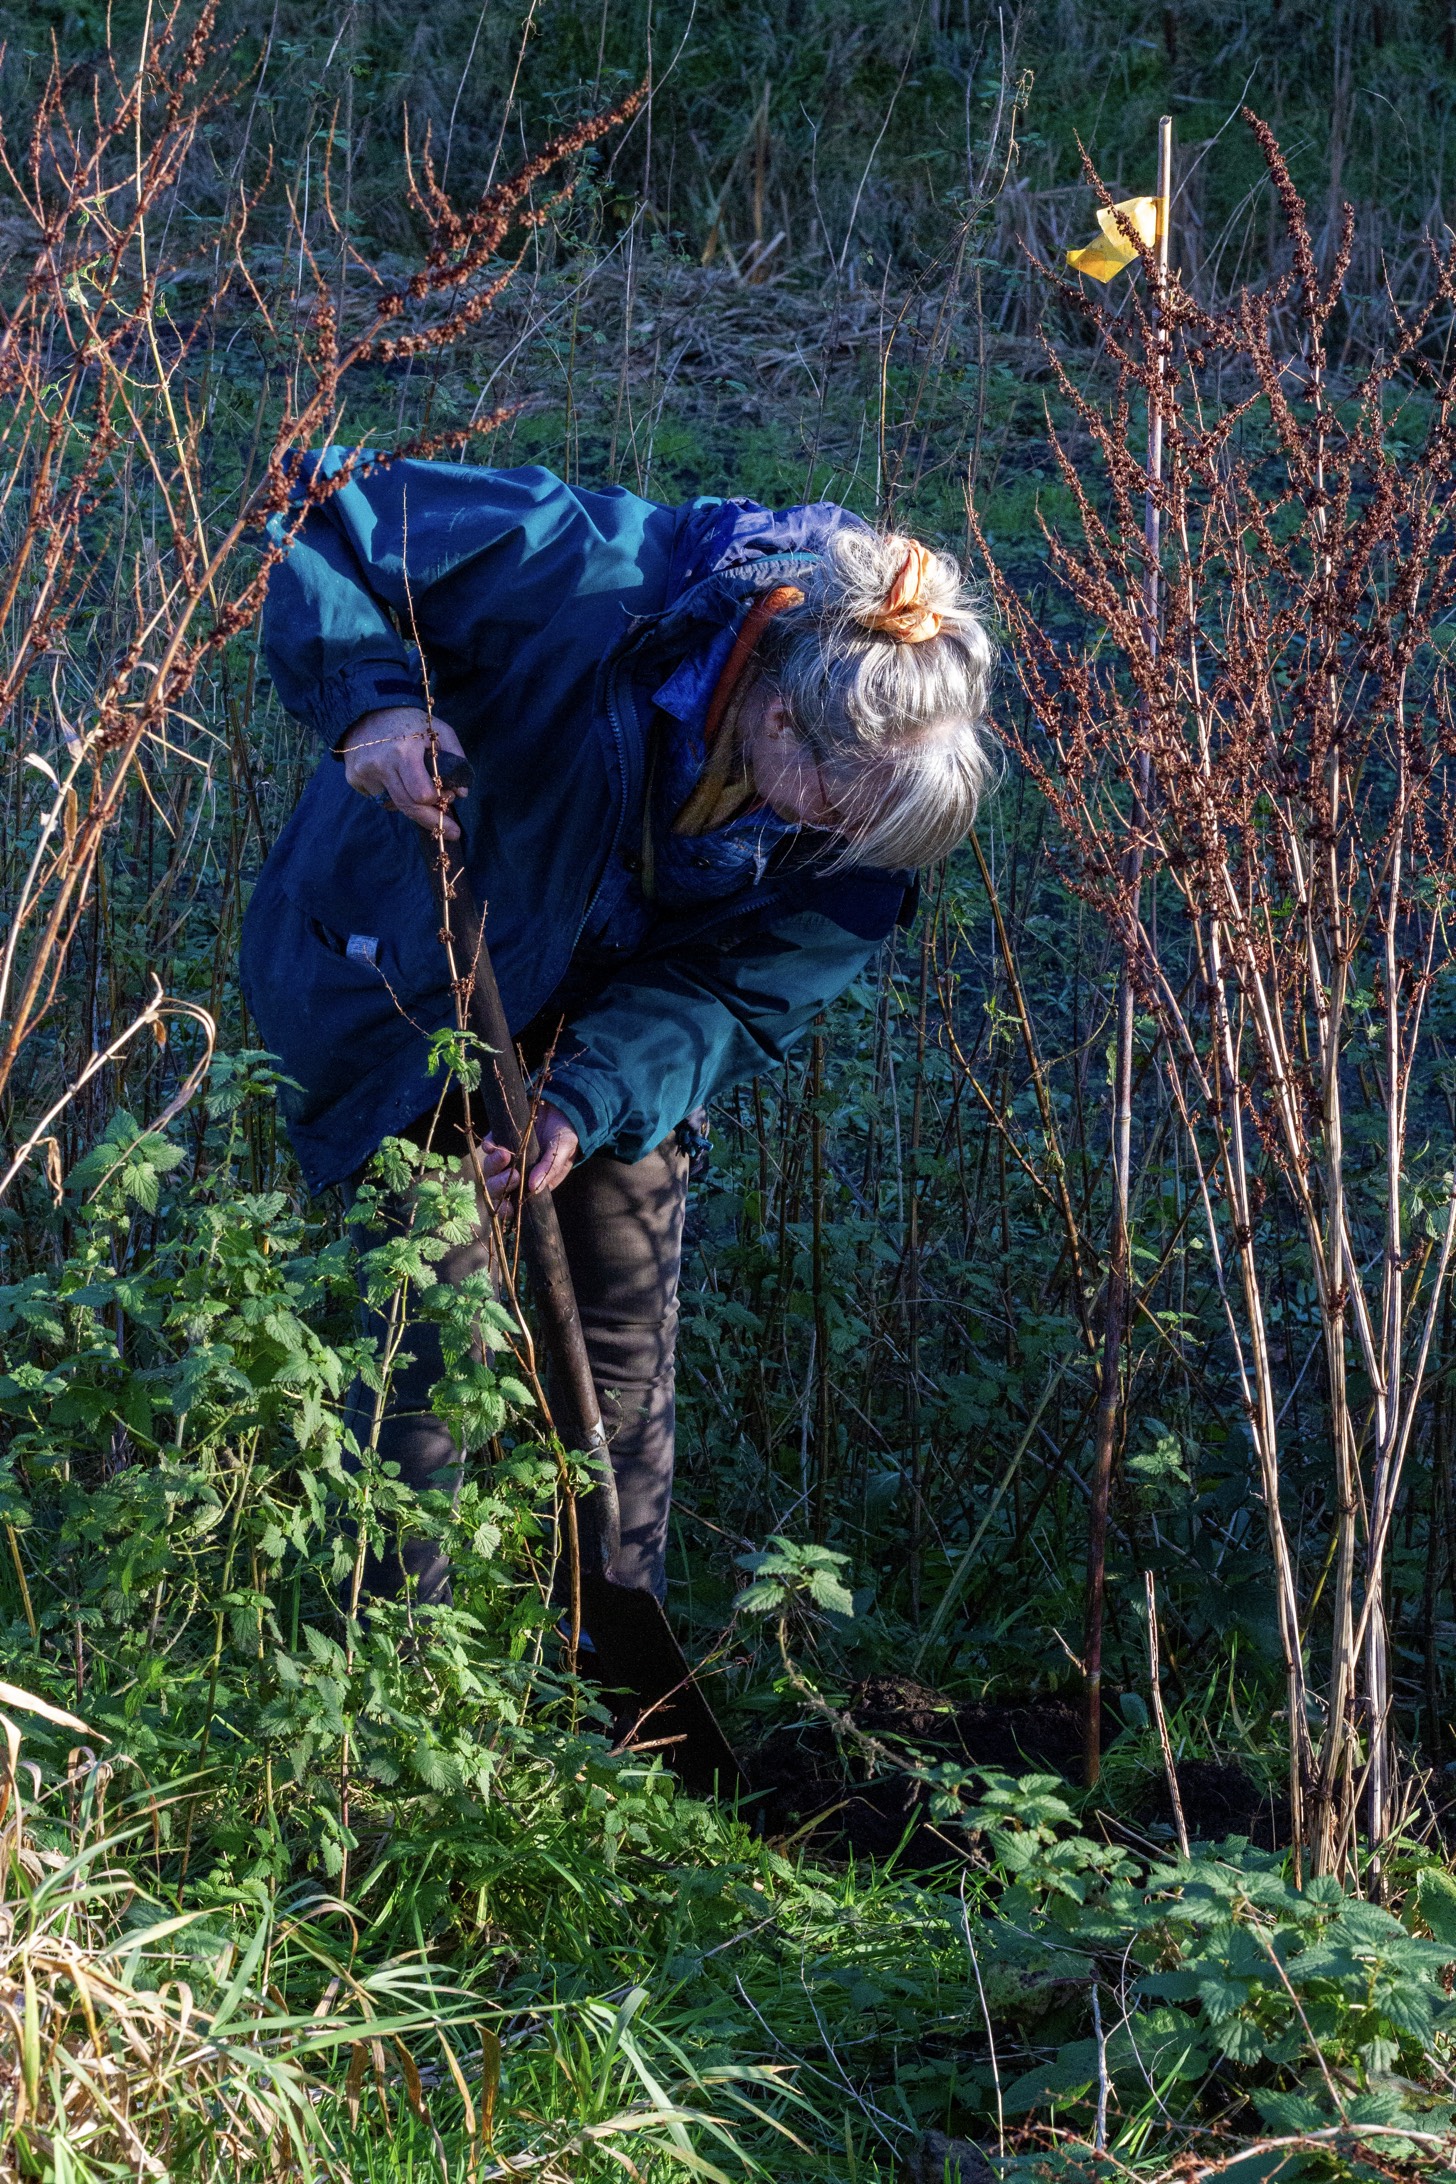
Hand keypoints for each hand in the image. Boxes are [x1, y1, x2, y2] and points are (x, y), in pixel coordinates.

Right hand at [341, 707, 467, 837]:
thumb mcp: (440, 730)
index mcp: (403, 752)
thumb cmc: (410, 721)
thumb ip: (457, 758)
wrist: (368, 708)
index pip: (421, 795)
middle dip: (431, 820)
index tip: (448, 803)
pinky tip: (393, 776)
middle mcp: (381, 765)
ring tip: (417, 787)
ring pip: (394, 805)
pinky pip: (379, 797)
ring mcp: (364, 773)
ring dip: (410, 803)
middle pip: (408, 807)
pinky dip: (392, 793)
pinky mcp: (354, 778)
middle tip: (450, 832)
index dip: (436, 801)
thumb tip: (461, 793)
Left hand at [476, 1103, 578, 1207]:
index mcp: (533, 1184)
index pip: (513, 1202)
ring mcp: (507, 1158)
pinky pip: (489, 1148)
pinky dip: (489, 1148)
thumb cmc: (566, 1135)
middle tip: (514, 1175)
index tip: (507, 1206)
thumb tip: (534, 1188)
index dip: (506, 1208)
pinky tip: (494, 1145)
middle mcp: (517, 1174)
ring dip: (495, 1165)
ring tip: (505, 1154)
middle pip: (497, 1188)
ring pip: (491, 1169)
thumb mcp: (563, 1152)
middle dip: (500, 1185)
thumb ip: (550, 1170)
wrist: (562, 1108)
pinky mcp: (501, 1139)